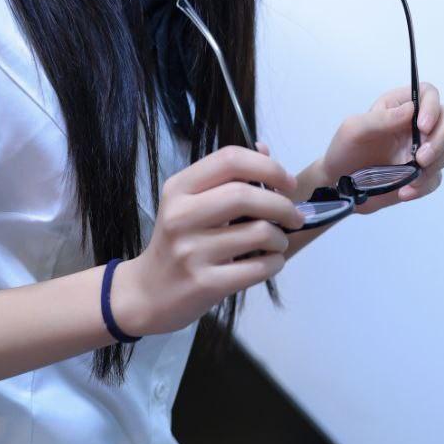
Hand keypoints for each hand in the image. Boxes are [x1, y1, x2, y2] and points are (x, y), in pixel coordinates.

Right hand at [119, 144, 303, 334]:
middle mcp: (181, 215)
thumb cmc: (177, 244)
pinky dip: (275, 263)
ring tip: (277, 243)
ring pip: (258, 232)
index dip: (268, 167)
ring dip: (280, 238)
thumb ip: (227, 178)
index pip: (230, 159)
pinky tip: (270, 262)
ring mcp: (191, 251)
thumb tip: (265, 149)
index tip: (287, 183)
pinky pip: (258, 267)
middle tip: (294, 217)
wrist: (148, 293)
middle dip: (282, 205)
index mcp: (179, 188)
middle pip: (246, 194)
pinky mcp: (205, 283)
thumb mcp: (190, 204)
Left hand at [319, 82, 443, 215]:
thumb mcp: (354, 130)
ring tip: (413, 178)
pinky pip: (437, 177)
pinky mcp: (424, 173)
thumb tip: (411, 109)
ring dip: (437, 163)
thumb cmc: (345, 150)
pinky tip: (405, 191)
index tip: (422, 126)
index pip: (429, 94)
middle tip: (422, 158)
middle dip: (443, 138)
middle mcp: (417, 124)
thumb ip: (381, 118)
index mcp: (400, 106)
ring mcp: (423, 149)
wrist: (341, 185)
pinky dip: (425, 186)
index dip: (432, 107)